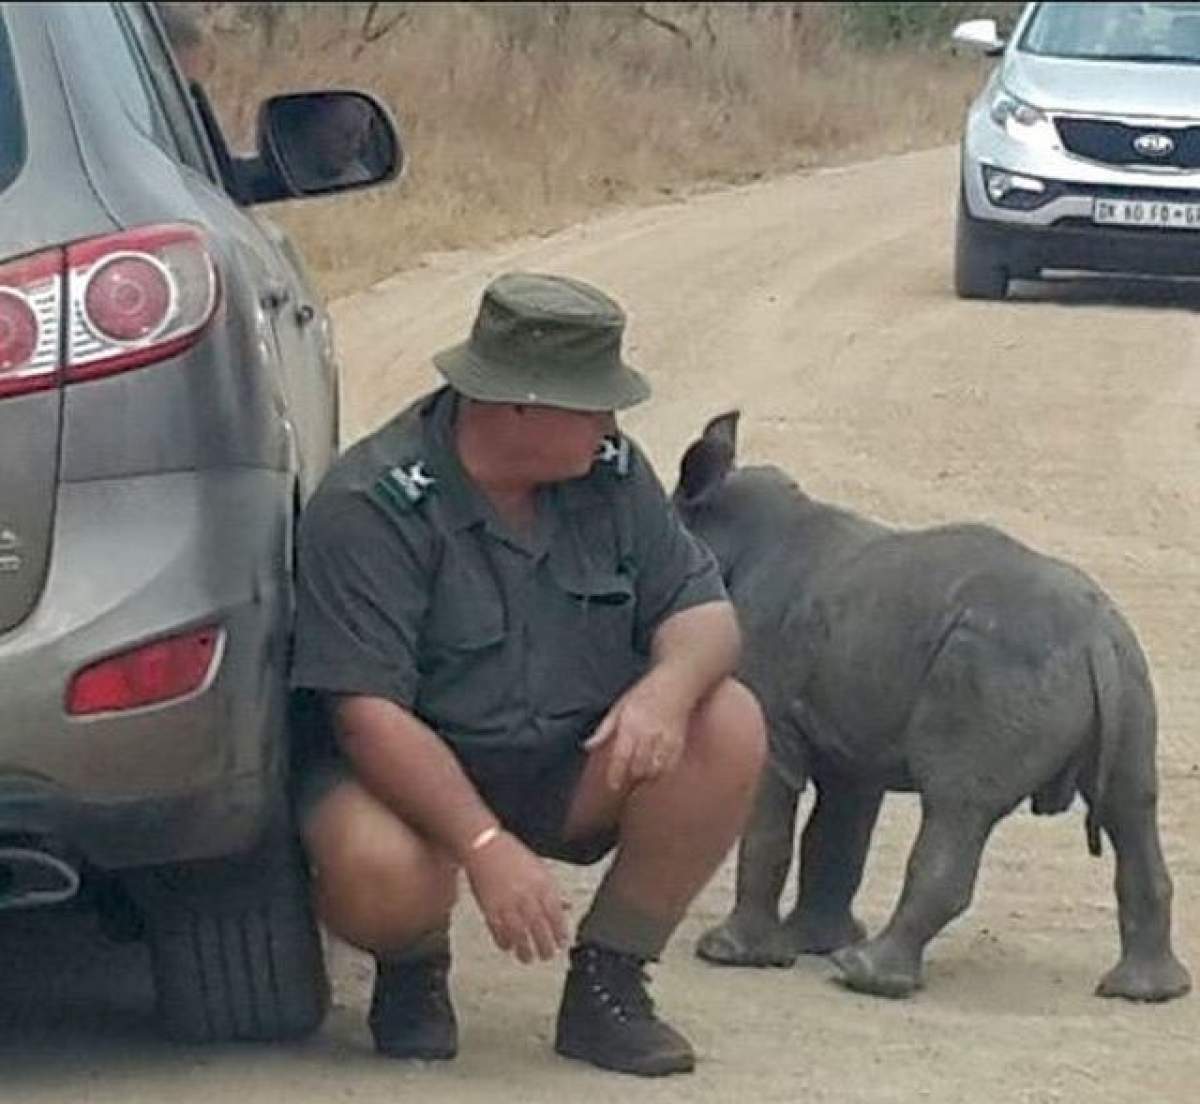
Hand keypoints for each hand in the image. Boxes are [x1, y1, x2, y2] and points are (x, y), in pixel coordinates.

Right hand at [464, 831, 567, 962]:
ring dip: (525, 949)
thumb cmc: (512, 855)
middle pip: (539, 928)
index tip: (563, 942)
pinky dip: (504, 942)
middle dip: (545, 945)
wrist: (484, 846)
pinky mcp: (489, 908)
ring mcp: (507, 903)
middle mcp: (526, 896)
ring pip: (519, 934)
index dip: (560, 931)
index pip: (555, 914)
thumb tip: (565, 906)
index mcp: (541, 884)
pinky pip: (498, 931)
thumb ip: (551, 889)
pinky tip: (508, 947)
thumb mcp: (539, 867)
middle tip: (548, 955)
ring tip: (529, 958)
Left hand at [584, 676, 690, 791]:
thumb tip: (588, 745)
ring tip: (639, 778)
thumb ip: (604, 729)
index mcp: (630, 725)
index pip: (621, 756)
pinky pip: (669, 767)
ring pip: (654, 770)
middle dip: (631, 779)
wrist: (676, 685)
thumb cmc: (645, 694)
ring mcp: (665, 740)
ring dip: (645, 778)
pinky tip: (654, 772)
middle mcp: (648, 734)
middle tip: (625, 784)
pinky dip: (660, 773)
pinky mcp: (678, 744)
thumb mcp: (619, 706)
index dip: (616, 774)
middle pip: (638, 768)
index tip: (612, 785)